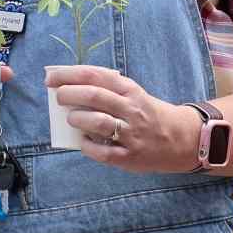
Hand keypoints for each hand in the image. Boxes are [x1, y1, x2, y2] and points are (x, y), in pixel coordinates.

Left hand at [45, 65, 199, 172]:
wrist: (181, 139)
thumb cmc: (147, 113)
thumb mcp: (133, 94)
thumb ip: (107, 89)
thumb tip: (69, 87)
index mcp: (130, 90)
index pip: (95, 76)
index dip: (68, 75)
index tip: (50, 77)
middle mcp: (131, 109)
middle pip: (93, 96)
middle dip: (68, 94)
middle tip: (58, 97)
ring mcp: (131, 134)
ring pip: (97, 122)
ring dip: (77, 119)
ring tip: (71, 119)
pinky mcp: (129, 156)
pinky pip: (102, 152)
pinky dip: (87, 145)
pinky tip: (83, 141)